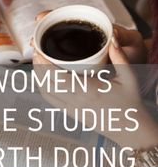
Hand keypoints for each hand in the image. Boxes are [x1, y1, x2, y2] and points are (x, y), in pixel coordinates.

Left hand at [32, 13, 156, 147]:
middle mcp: (76, 101)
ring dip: (38, 77)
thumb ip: (120, 57)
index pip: (58, 77)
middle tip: (36, 50)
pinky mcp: (71, 114)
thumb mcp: (129, 77)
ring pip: (46, 93)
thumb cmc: (130, 102)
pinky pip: (51, 101)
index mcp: (88, 91)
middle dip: (38, 66)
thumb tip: (112, 38)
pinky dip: (43, 88)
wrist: (130, 129)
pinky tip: (43, 78)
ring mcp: (72, 109)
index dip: (45, 64)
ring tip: (37, 61)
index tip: (39, 50)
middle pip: (47, 83)